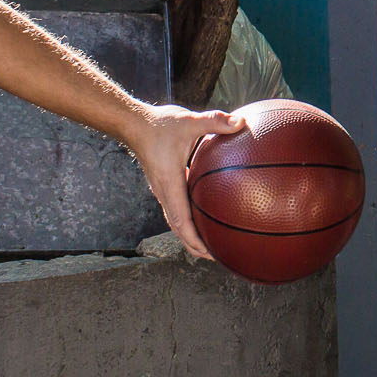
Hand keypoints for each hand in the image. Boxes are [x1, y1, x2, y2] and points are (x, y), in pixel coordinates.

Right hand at [126, 105, 241, 260]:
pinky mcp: (164, 184)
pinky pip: (177, 207)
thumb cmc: (160, 124)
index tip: (210, 252)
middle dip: (195, 245)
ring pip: (176, 220)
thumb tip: (242, 122)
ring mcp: (162, 189)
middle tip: (216, 256)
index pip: (181, 220)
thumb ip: (215, 121)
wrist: (134, 123)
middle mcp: (164, 191)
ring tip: (211, 243)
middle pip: (178, 228)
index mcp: (169, 184)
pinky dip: (190, 218)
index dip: (195, 239)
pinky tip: (206, 212)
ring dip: (191, 235)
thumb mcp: (189, 121)